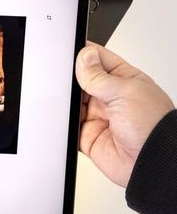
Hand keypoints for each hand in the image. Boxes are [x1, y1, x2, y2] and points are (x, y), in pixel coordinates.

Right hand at [75, 43, 174, 186]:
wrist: (151, 162)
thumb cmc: (153, 126)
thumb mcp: (125, 91)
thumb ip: (98, 75)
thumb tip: (83, 57)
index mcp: (124, 80)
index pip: (98, 60)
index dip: (83, 54)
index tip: (69, 52)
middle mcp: (109, 97)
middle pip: (81, 80)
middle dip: (70, 78)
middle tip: (65, 78)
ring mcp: (97, 115)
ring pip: (71, 101)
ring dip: (65, 100)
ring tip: (66, 99)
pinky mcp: (86, 134)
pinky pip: (67, 124)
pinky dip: (61, 121)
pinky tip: (62, 115)